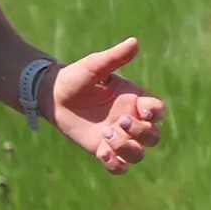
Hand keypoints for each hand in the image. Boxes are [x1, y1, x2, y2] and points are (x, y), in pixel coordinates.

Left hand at [47, 37, 165, 173]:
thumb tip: (134, 42)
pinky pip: (119, 167)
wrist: (53, 95)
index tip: (142, 108)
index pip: (158, 111)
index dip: (156, 113)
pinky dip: (116, 165)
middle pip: (153, 137)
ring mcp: (118, 138)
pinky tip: (102, 153)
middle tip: (118, 121)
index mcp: (134, 100)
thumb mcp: (95, 66)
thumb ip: (115, 58)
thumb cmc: (76, 77)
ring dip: (127, 148)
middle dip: (140, 132)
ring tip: (105, 135)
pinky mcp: (102, 150)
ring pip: (138, 154)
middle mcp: (130, 121)